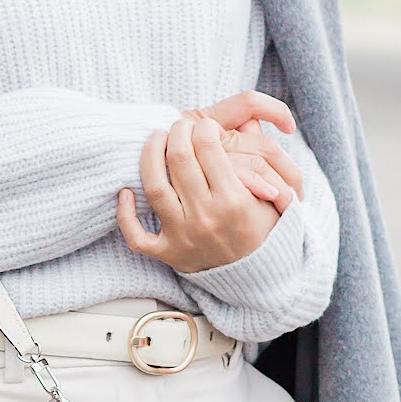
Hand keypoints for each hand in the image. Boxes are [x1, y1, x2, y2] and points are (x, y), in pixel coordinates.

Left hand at [115, 105, 300, 273]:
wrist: (259, 280)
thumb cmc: (264, 231)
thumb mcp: (274, 197)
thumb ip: (261, 158)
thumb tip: (250, 121)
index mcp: (235, 202)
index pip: (208, 149)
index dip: (204, 128)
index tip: (205, 125)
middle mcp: (206, 218)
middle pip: (179, 160)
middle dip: (177, 133)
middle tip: (179, 125)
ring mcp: (184, 237)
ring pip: (154, 188)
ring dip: (149, 156)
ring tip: (155, 139)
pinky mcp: (168, 253)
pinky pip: (136, 235)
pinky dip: (125, 214)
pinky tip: (126, 192)